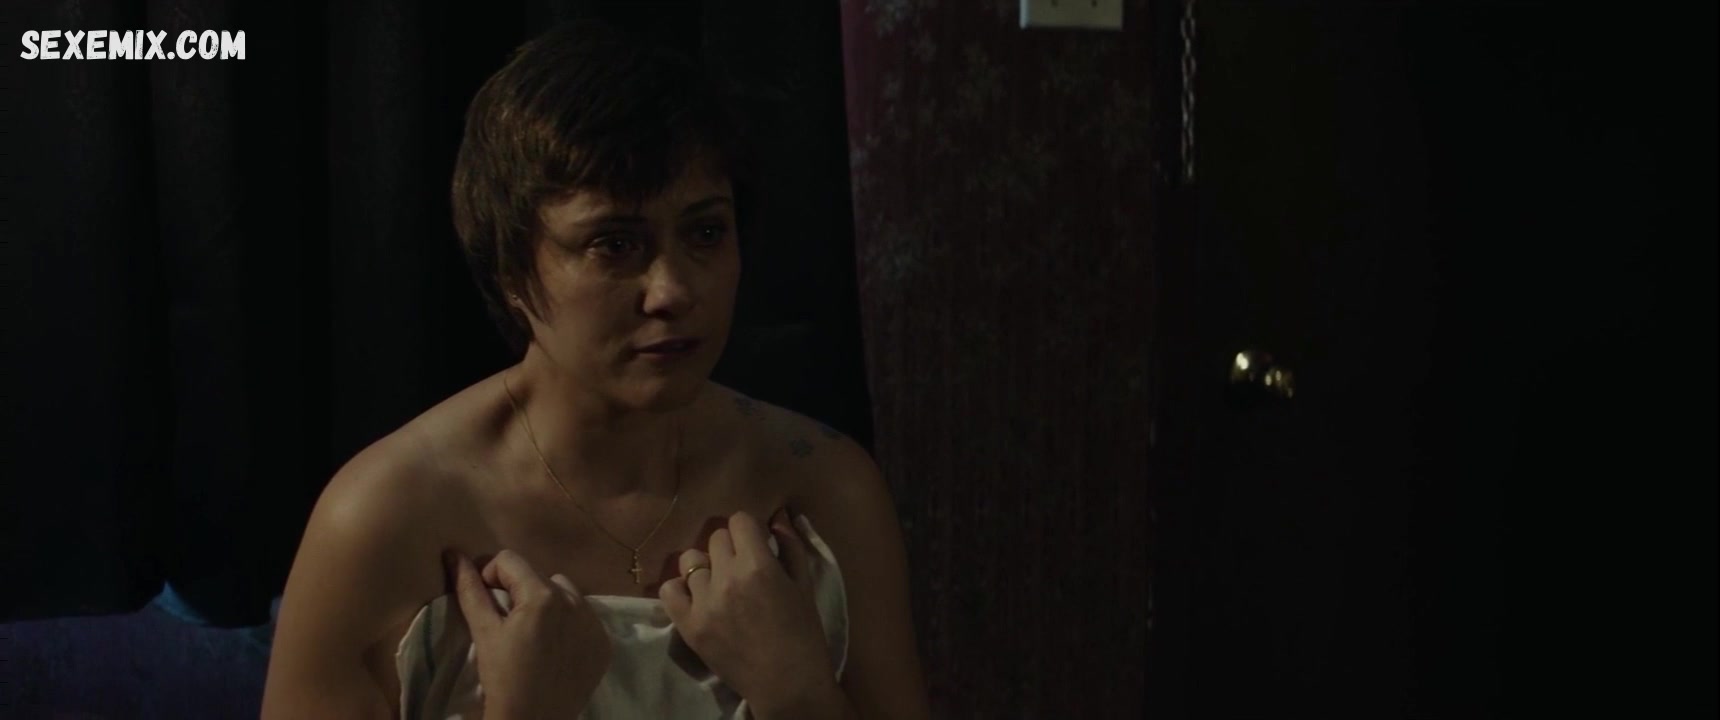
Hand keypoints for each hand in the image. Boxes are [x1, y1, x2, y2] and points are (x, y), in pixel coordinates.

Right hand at [445, 549, 611, 718]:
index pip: (510, 560)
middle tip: (508, 622)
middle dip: (519, 590)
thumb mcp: (484, 632)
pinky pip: (584, 616)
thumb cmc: (503, 678)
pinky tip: (555, 647)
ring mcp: (595, 622)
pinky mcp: (604, 642)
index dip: (490, 575)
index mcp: (544, 595)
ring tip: (533, 633)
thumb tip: (453, 553)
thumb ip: (470, 589)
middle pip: (539, 575)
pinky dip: (569, 624)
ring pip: (565, 592)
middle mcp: (576, 601)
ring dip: (547, 603)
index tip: (486, 601)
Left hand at [658, 509, 837, 711]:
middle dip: (731, 547)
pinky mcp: (688, 625)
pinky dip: (681, 589)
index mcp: (759, 565)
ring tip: (719, 584)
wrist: (787, 683)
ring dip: (706, 567)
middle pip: (716, 537)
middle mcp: (727, 577)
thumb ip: (790, 546)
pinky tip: (698, 597)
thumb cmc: (804, 633)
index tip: (757, 545)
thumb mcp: (805, 585)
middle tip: (743, 568)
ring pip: (690, 560)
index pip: (740, 520)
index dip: (750, 530)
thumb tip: (776, 517)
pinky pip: (669, 590)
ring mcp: (703, 602)